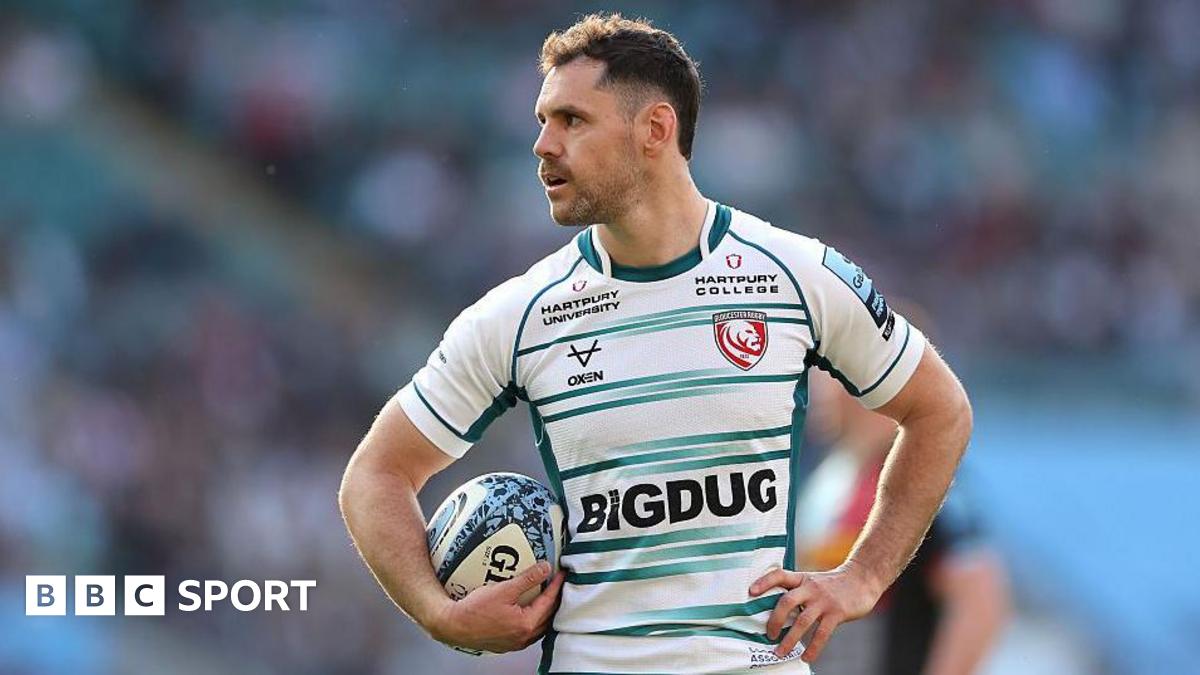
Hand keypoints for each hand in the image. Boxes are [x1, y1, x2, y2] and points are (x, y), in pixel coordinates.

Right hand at [429, 561, 565, 653]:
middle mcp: (524, 637)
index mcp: (526, 624)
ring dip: (545, 610)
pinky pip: (528, 631)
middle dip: (554, 599)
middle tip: (557, 583)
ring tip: (547, 595)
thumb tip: (545, 568)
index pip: (549, 601)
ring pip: (539, 626)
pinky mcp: (508, 643)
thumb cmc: (474, 610)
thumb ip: (527, 579)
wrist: (453, 626)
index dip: (557, 585)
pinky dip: (534, 618)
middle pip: (548, 616)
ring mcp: (516, 643)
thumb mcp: (503, 589)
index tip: (562, 573)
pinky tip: (529, 610)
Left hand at [748, 561, 882, 662]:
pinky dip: (813, 648)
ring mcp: (824, 600)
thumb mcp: (813, 581)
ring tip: (780, 652)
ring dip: (789, 639)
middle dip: (774, 620)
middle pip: (786, 601)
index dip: (764, 582)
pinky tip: (806, 657)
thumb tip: (779, 612)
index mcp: (802, 579)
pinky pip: (822, 634)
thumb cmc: (834, 584)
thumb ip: (798, 592)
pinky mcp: (837, 612)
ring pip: (802, 621)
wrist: (862, 578)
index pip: (779, 575)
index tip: (751, 592)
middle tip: (768, 635)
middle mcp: (811, 587)